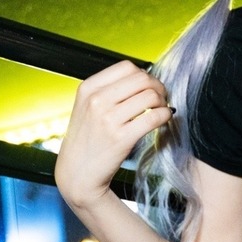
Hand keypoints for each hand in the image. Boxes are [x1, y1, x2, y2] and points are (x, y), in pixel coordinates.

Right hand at [55, 61, 173, 208]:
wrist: (76, 175)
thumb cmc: (85, 141)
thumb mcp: (86, 107)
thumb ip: (108, 91)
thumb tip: (143, 78)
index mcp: (88, 88)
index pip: (126, 67)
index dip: (144, 74)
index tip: (149, 85)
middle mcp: (96, 100)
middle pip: (141, 78)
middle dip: (157, 86)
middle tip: (161, 97)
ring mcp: (108, 119)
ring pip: (151, 96)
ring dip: (162, 101)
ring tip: (161, 110)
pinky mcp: (122, 138)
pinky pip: (154, 117)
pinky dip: (165, 115)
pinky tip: (163, 119)